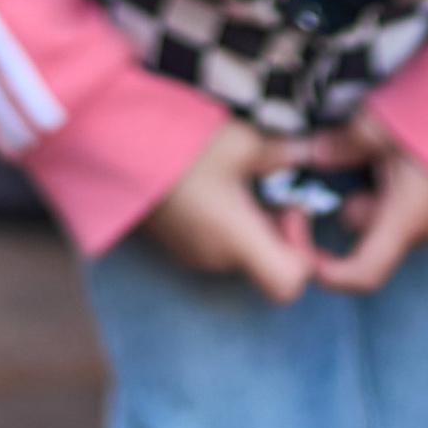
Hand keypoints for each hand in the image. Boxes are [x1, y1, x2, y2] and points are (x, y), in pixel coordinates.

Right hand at [145, 119, 312, 303]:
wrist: (116, 148)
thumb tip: (311, 153)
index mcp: (237, 240)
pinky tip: (217, 184)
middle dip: (280, 226)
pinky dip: (230, 222)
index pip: (289, 285)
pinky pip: (219, 244)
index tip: (292, 208)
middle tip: (272, 185)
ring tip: (242, 177)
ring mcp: (194, 255)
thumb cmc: (183, 147)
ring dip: (254, 221)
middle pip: (268, 261)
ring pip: (244, 251)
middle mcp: (217, 258)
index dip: (303, 254)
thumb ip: (281, 153)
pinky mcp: (178, 245)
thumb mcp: (241, 142)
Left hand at [298, 110, 427, 296]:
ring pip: (390, 217)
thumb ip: (346, 143)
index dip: (323, 270)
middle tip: (353, 152)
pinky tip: (409, 147)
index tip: (300, 232)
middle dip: (351, 198)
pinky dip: (398, 185)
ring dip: (376, 187)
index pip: (361, 274)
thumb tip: (314, 155)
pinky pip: (413, 206)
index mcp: (407, 219)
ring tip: (388, 141)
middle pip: (370, 234)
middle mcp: (426, 230)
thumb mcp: (387, 123)